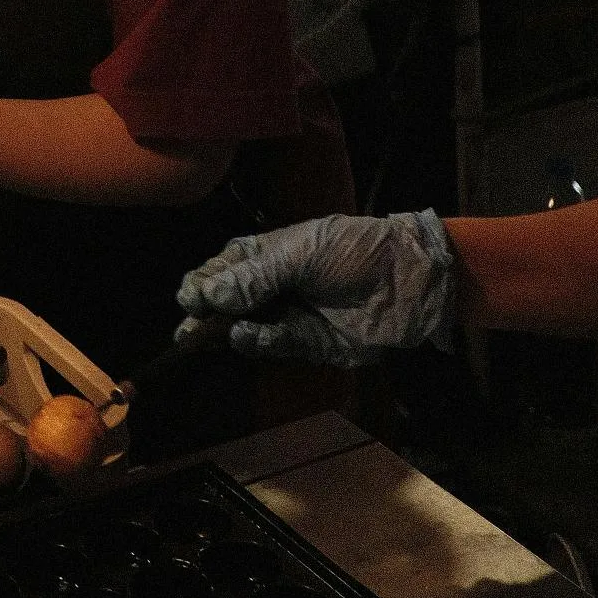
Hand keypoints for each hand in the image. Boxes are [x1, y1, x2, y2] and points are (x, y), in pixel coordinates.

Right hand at [176, 210, 455, 366]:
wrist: (408, 282)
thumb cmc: (353, 252)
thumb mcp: (300, 254)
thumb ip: (254, 276)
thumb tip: (209, 294)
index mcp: (263, 255)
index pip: (218, 271)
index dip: (200, 284)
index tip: (190, 297)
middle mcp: (269, 287)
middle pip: (224, 305)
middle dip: (204, 317)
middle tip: (189, 330)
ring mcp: (286, 317)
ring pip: (243, 329)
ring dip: (227, 331)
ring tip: (216, 333)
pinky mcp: (306, 345)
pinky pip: (274, 345)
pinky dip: (259, 343)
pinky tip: (249, 336)